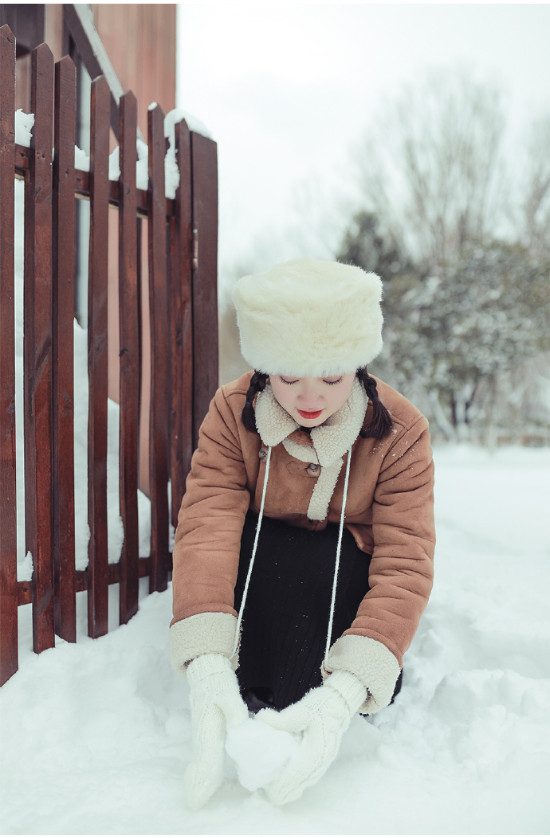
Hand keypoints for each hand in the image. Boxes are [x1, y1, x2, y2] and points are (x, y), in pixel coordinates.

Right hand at [184, 653, 248, 809]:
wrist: (207, 675)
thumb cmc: (218, 685)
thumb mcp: (227, 693)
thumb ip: (234, 707)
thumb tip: (239, 723)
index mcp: (209, 730)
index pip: (207, 760)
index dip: (205, 779)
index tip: (199, 797)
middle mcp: (203, 737)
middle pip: (201, 766)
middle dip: (198, 786)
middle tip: (195, 804)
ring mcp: (202, 737)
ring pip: (201, 763)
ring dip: (199, 781)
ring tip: (197, 799)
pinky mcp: (205, 735)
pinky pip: (203, 758)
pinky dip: (202, 771)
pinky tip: (203, 781)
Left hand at [257, 670, 365, 804]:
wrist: (338, 705)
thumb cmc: (320, 707)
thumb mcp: (301, 710)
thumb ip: (281, 719)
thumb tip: (260, 720)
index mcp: (316, 753)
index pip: (295, 777)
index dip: (279, 786)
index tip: (264, 788)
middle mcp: (320, 764)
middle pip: (297, 788)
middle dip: (280, 790)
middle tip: (262, 784)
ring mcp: (322, 766)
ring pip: (302, 787)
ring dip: (286, 788)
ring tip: (269, 783)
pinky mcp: (320, 764)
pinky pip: (305, 781)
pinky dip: (293, 784)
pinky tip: (281, 780)